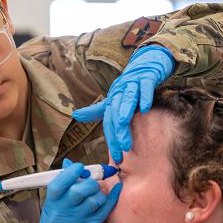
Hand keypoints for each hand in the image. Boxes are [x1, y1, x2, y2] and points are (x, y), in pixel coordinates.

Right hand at [28, 159, 122, 222]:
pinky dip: (112, 199)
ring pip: (94, 199)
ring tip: (97, 197)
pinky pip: (104, 210)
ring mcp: (77, 221)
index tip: (80, 168)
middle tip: (92, 183)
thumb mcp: (51, 209)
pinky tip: (116, 191)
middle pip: (81, 189)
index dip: (72, 172)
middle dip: (91, 182)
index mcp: (52, 203)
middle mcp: (63, 211)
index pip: (60, 182)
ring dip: (100, 194)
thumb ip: (61, 189)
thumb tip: (69, 164)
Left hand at [72, 45, 173, 162]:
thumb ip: (97, 110)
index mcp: (112, 99)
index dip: (111, 139)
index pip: (109, 122)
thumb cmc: (130, 86)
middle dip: (118, 131)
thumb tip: (75, 115)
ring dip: (125, 112)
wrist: (146, 64)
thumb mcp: (114, 99)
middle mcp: (120, 91)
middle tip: (122, 149)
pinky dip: (144, 97)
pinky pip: (145, 87)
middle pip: (116, 113)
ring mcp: (133, 83)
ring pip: (127, 99)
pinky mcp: (147, 77)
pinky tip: (144, 109)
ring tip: (123, 125)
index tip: (116, 157)